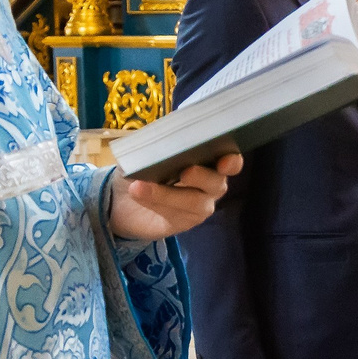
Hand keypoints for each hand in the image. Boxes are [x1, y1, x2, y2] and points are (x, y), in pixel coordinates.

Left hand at [109, 153, 238, 242]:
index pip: (230, 161)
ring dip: (168, 194)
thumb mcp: (149, 149)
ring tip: (141, 186)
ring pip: (195, 202)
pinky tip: (138, 193)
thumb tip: (159, 137)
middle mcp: (211, 184)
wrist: (125, 197)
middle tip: (185, 171)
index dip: (232, 160)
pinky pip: (176, 214)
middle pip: (217, 182)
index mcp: (210, 160)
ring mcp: (200, 205)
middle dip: (202, 176)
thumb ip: (159, 142)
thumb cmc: (144, 166)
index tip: (225, 160)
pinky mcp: (184, 221)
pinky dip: (156, 202)